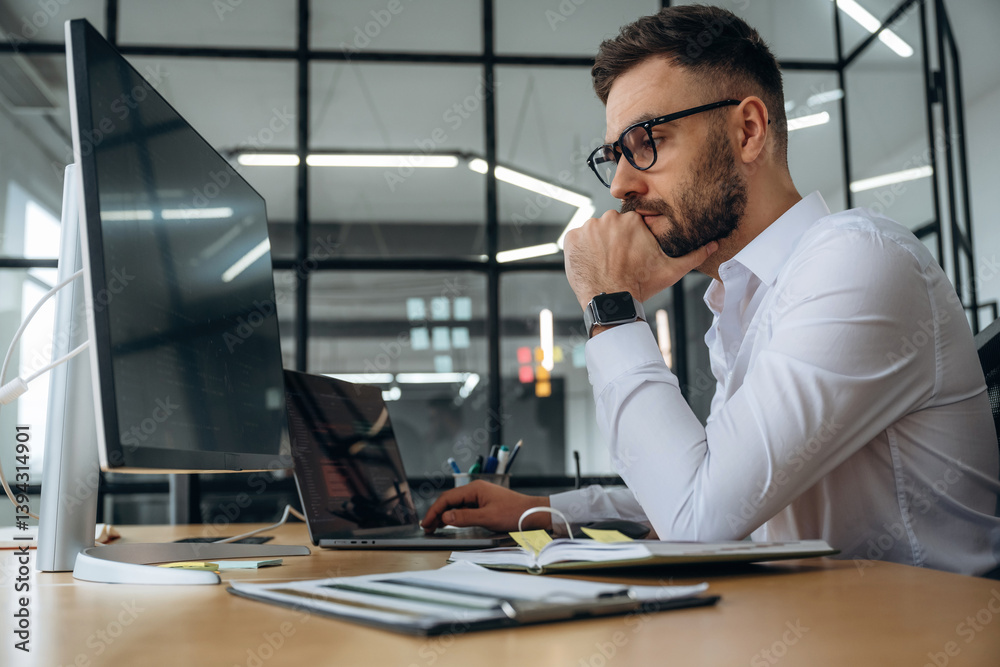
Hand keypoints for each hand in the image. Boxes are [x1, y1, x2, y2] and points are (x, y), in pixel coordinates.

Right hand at [420, 481, 551, 533]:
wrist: (533, 513)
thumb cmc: (514, 513)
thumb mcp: (487, 517)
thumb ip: (464, 517)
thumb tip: (445, 516)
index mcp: (474, 488)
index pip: (447, 498)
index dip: (434, 511)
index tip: (426, 523)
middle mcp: (475, 490)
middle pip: (450, 500)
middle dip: (436, 513)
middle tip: (426, 528)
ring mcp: (479, 496)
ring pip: (456, 505)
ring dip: (444, 515)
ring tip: (433, 527)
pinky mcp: (484, 503)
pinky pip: (464, 508)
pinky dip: (454, 516)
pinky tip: (448, 523)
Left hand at [563, 210, 717, 308]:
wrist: (611, 300)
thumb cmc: (640, 285)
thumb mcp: (671, 270)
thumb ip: (693, 255)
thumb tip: (714, 244)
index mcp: (633, 220)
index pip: (630, 224)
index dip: (629, 240)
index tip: (629, 255)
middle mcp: (610, 218)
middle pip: (610, 226)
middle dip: (612, 241)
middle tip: (617, 262)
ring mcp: (589, 227)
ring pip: (593, 232)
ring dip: (596, 245)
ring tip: (603, 264)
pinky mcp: (571, 238)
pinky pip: (576, 239)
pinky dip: (580, 250)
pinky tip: (590, 264)